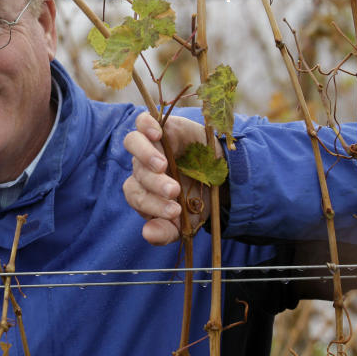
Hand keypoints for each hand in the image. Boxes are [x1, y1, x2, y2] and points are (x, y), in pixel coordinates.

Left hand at [122, 112, 218, 244]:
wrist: (223, 176)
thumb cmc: (199, 200)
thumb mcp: (186, 223)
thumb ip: (165, 231)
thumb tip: (147, 234)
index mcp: (143, 191)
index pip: (136, 196)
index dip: (151, 204)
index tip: (175, 212)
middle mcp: (142, 167)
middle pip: (138, 172)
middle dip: (155, 184)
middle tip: (175, 191)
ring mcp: (150, 145)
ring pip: (133, 144)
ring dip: (145, 155)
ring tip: (163, 165)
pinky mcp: (162, 127)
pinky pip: (142, 121)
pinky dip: (145, 125)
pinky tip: (156, 133)